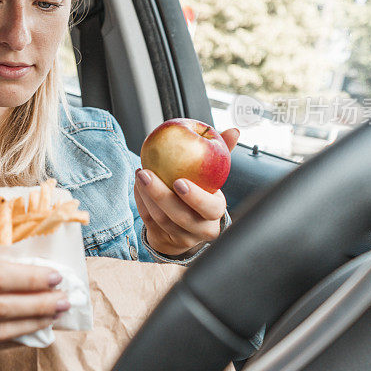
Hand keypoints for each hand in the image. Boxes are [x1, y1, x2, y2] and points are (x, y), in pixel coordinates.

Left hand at [134, 128, 238, 256]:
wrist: (187, 223)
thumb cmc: (202, 191)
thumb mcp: (213, 175)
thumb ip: (221, 153)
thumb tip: (233, 131)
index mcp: (215, 212)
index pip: (210, 208)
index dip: (195, 198)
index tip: (179, 181)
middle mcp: (201, 229)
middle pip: (181, 217)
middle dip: (161, 195)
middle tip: (147, 174)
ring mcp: (181, 237)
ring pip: (162, 220)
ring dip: (147, 196)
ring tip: (140, 174)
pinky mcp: (163, 239)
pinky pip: (149, 221)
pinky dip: (141, 202)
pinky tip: (137, 185)